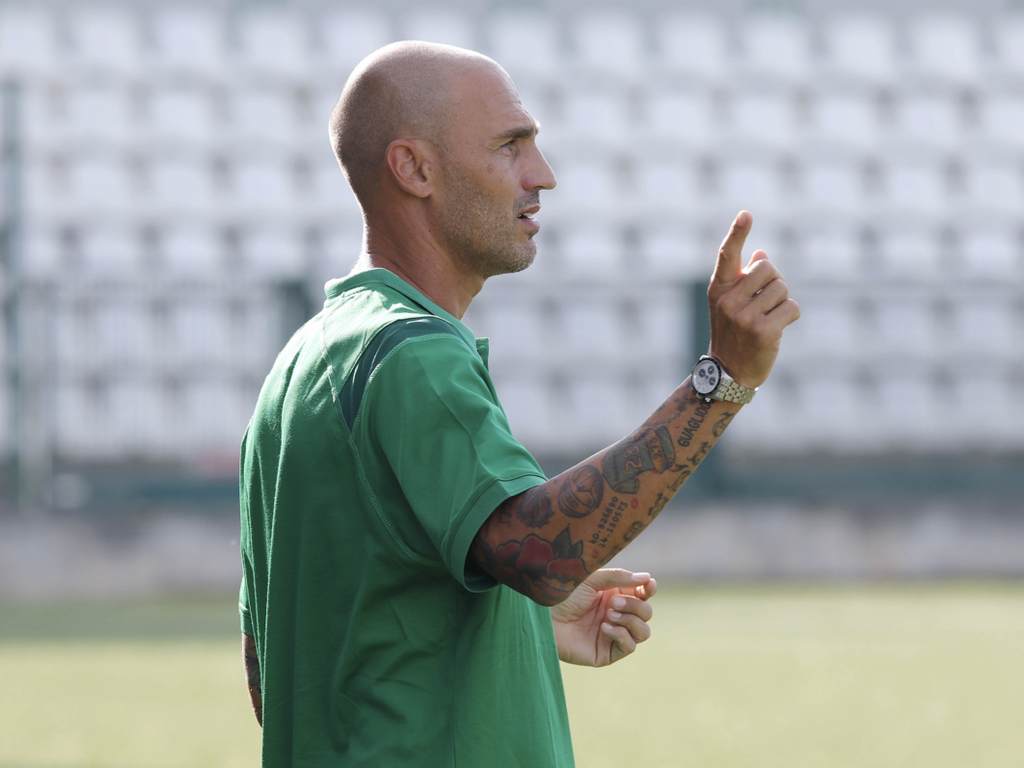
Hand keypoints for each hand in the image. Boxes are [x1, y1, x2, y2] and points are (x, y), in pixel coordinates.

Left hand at [550, 568, 655, 666]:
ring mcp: (613, 635)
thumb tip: (647, 578)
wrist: (545, 616)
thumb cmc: (564, 595)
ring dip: (630, 621)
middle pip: (646, 613)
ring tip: (609, 614)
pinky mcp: (607, 653)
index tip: (648, 586)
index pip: (643, 594)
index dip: (649, 590)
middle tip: (613, 602)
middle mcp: (618, 615)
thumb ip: (619, 577)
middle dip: (635, 606)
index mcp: (616, 595)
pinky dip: (621, 635)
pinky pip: (629, 646)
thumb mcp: (593, 580)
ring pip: (643, 632)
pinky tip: (604, 627)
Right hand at [707, 211, 799, 388]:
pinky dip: (790, 316)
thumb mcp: (732, 304)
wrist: (729, 373)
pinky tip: (777, 329)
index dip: (737, 233)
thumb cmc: (734, 333)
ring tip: (769, 318)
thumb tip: (761, 253)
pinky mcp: (762, 332)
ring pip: (782, 288)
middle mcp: (728, 301)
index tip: (746, 214)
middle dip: (774, 282)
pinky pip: (791, 307)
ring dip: (782, 302)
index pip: (726, 255)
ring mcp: (743, 317)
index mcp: (719, 289)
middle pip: (768, 268)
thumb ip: (745, 278)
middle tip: (766, 302)